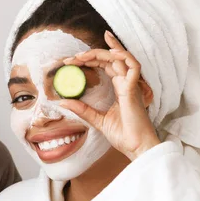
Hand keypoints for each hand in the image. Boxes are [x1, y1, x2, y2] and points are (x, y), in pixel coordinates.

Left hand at [59, 31, 159, 159]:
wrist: (137, 148)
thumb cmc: (123, 135)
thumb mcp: (97, 119)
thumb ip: (82, 109)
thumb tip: (62, 102)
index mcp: (120, 88)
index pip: (107, 65)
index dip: (91, 59)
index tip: (72, 61)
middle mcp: (126, 83)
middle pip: (111, 58)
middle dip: (91, 54)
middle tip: (73, 57)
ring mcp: (131, 85)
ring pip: (120, 58)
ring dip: (102, 52)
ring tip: (83, 55)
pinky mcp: (133, 90)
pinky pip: (133, 67)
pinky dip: (123, 57)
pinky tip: (111, 53)